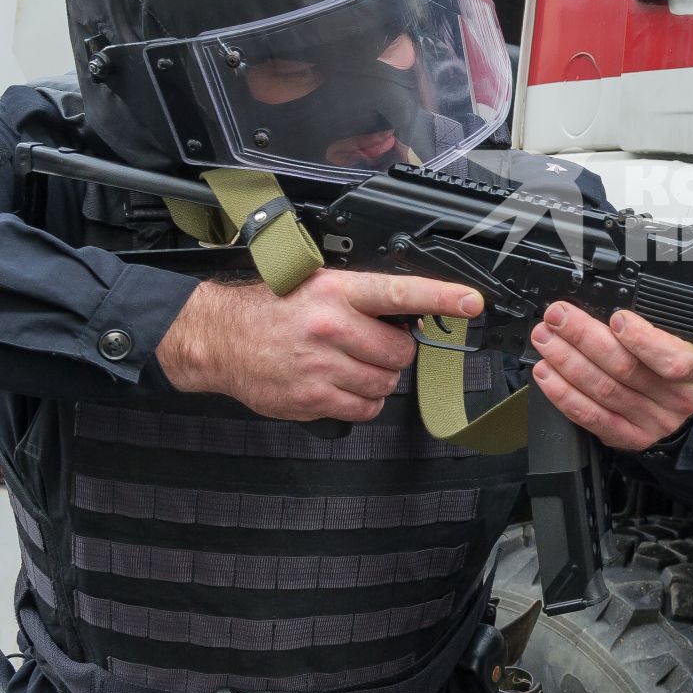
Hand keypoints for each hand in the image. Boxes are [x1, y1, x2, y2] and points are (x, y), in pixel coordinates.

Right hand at [158, 271, 482, 421]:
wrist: (219, 338)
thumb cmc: (270, 308)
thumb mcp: (317, 284)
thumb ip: (363, 296)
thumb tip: (413, 309)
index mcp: (337, 292)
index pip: (401, 293)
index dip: (443, 297)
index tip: (473, 302)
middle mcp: (331, 327)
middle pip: (401, 352)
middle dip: (394, 351)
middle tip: (368, 343)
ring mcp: (321, 367)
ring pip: (385, 383)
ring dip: (376, 377)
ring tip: (347, 363)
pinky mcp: (312, 400)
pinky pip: (365, 409)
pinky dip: (361, 401)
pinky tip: (339, 384)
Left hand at [528, 303, 692, 451]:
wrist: (682, 399)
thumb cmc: (678, 359)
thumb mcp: (683, 336)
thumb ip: (654, 324)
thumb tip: (605, 307)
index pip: (672, 359)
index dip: (641, 338)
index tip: (616, 317)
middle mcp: (679, 399)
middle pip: (625, 369)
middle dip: (584, 338)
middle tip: (558, 317)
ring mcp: (653, 422)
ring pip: (603, 390)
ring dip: (567, 361)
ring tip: (546, 340)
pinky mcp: (629, 437)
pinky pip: (591, 417)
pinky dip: (564, 394)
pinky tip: (548, 374)